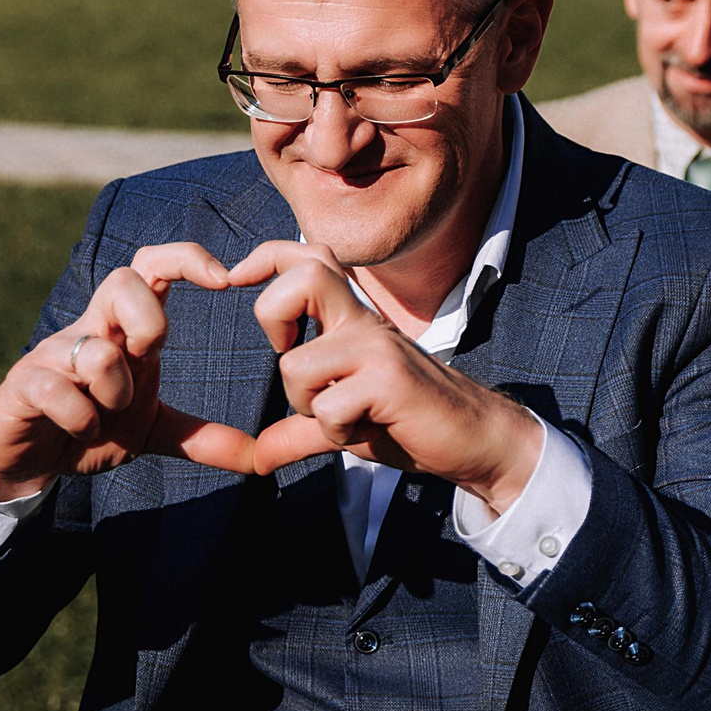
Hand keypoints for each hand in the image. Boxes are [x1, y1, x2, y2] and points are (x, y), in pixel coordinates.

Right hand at [0, 243, 260, 497]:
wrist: (21, 458)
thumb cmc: (87, 427)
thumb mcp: (152, 432)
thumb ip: (203, 438)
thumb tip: (261, 457)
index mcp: (126, 330)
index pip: (152, 265)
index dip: (187, 258)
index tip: (226, 279)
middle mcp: (92, 330)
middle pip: (123, 280)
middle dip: (150, 323)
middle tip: (149, 362)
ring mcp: (54, 354)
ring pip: (99, 349)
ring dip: (115, 393)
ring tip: (105, 417)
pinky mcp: (23, 383)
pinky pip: (59, 390)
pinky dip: (81, 419)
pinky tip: (81, 432)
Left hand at [225, 240, 542, 509]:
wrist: (475, 440)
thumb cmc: (411, 424)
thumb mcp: (344, 421)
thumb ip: (296, 430)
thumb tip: (253, 454)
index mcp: (351, 321)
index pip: (306, 258)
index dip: (264, 256)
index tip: (235, 276)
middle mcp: (364, 323)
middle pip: (301, 276)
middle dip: (271, 315)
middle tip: (287, 351)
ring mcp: (378, 347)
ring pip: (296, 365)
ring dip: (307, 407)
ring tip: (344, 417)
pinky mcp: (389, 379)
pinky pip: (327, 408)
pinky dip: (336, 433)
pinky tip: (368, 431)